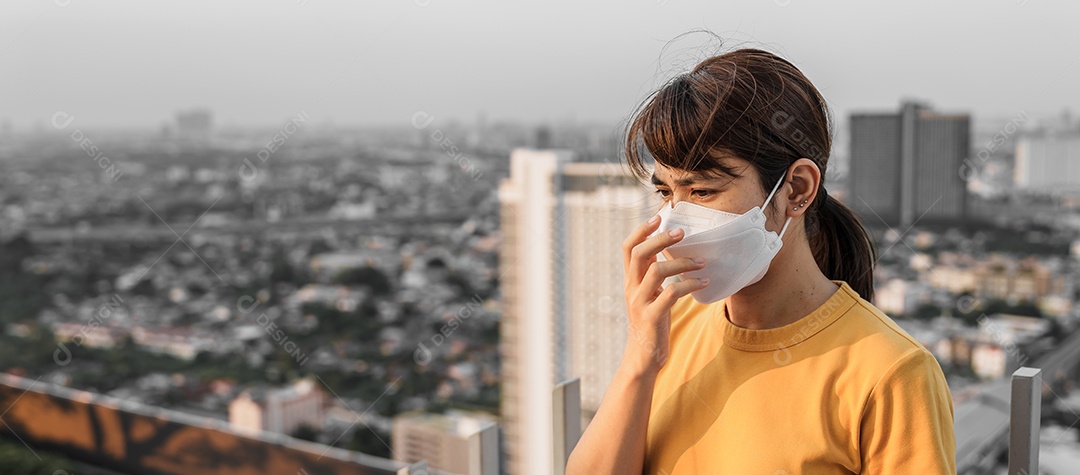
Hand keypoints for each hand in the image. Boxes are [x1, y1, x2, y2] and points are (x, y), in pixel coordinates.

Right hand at [620, 215, 707, 374]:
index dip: (641, 230)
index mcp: (630, 281)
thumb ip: (652, 276)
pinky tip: (704, 282)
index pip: (627, 248)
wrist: (642, 358)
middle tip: (683, 233)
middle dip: (660, 239)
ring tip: (701, 262)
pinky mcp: (651, 317)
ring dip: (682, 263)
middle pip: (639, 253)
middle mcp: (631, 289)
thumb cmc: (650, 324)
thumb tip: (668, 253)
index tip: (659, 217)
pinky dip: (689, 285)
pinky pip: (671, 294)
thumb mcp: (648, 297)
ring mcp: (639, 303)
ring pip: (656, 271)